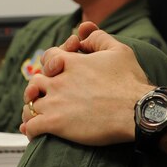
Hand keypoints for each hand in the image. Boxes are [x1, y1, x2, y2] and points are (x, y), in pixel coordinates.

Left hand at [21, 22, 152, 144]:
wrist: (136, 111)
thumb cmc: (130, 82)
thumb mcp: (120, 50)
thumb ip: (99, 38)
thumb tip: (85, 34)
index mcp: (71, 63)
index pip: (47, 58)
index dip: (51, 64)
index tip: (57, 72)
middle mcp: (58, 81)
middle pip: (35, 82)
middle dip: (39, 89)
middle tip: (47, 96)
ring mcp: (54, 103)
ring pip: (29, 106)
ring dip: (33, 110)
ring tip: (40, 116)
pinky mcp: (55, 124)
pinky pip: (32, 127)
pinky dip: (31, 130)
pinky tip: (37, 132)